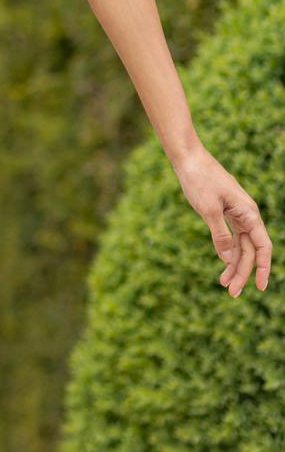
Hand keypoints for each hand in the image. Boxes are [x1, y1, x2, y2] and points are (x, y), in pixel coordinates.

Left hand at [173, 144, 272, 295]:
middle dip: (243, 272)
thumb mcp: (208, 209)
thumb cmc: (199, 179)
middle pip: (249, 250)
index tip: (260, 287)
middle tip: (231, 293)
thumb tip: (227, 258)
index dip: (263, 268)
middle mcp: (246, 214)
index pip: (262, 246)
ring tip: (223, 284)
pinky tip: (223, 264)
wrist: (188, 158)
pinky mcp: (224, 211)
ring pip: (240, 245)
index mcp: (248, 212)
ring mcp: (236, 213)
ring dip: (233, 264)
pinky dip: (226, 251)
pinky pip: (231, 236)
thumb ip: (219, 234)